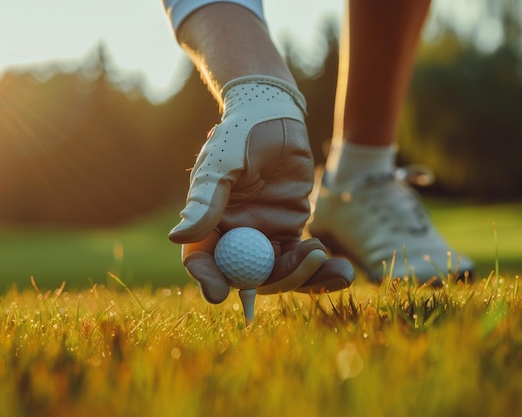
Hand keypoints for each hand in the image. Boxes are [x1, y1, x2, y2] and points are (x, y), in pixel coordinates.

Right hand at [168, 78, 352, 302]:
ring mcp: (263, 237)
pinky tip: (342, 269)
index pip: (203, 261)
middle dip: (279, 280)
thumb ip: (206, 200)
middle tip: (308, 262)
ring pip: (280, 273)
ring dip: (308, 278)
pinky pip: (303, 257)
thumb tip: (179, 237)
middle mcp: (234, 237)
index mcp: (208, 224)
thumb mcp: (221, 164)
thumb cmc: (239, 135)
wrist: (272, 115)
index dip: (208, 279)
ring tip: (338, 270)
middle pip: (249, 277)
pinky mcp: (288, 230)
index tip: (220, 294)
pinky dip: (322, 267)